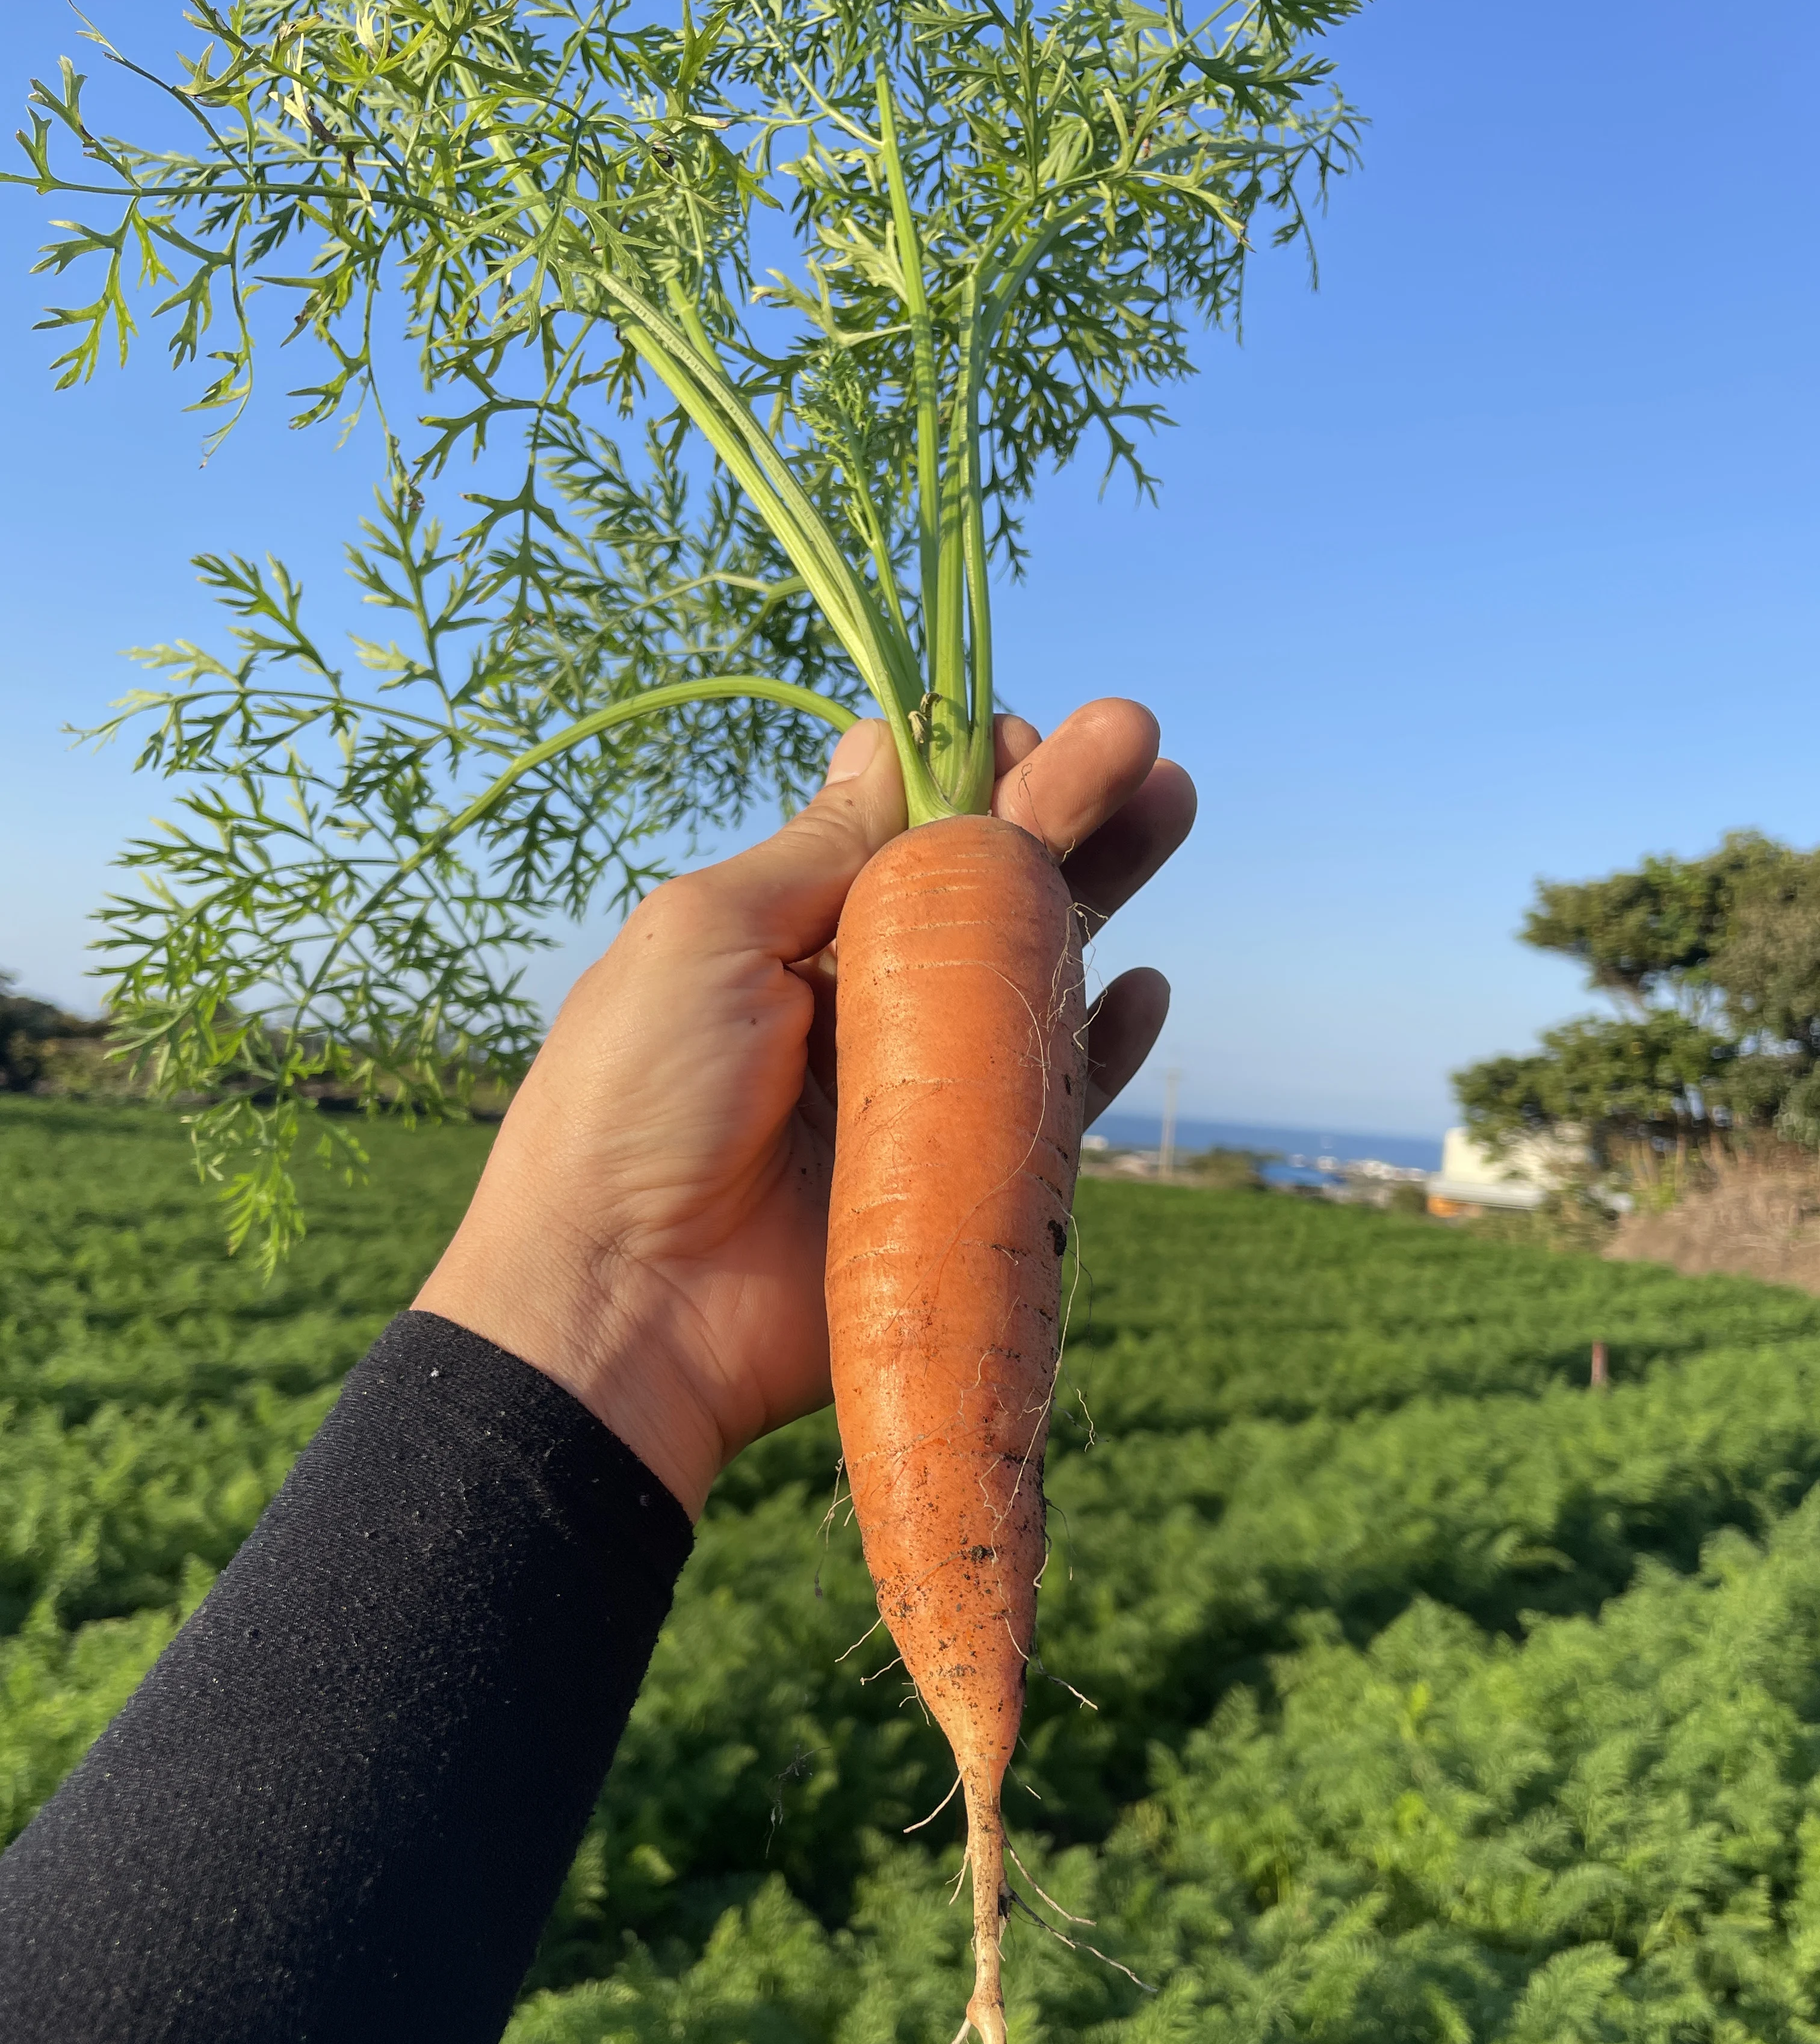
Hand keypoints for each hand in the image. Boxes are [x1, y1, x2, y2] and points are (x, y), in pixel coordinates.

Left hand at [414, 698, 1195, 1515]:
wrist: (623, 1308)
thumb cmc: (635, 1100)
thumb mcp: (709, 937)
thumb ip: (820, 850)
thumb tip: (888, 739)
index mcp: (785, 929)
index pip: (902, 825)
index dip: (969, 772)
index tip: (1024, 735)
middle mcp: (857, 997)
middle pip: (984, 883)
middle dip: (1065, 803)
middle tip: (1141, 738)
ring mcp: (916, 1088)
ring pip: (1031, 974)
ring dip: (1102, 890)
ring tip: (1173, 802)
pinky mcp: (958, 1181)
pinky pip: (1050, 1104)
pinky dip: (1103, 1046)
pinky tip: (1144, 986)